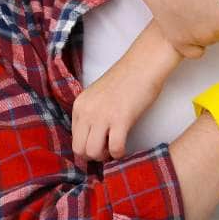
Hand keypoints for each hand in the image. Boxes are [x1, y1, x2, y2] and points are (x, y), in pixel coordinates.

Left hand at [71, 26, 177, 161]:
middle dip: (94, 156)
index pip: (74, 139)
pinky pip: (114, 149)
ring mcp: (102, 115)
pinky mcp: (120, 119)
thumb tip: (93, 138)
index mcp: (80, 104)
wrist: (144, 64)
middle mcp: (87, 111)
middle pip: (79, 150)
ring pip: (93, 153)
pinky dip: (120, 153)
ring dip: (105, 156)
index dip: (87, 147)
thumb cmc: (128, 78)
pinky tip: (125, 147)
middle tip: (108, 149)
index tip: (100, 145)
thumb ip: (92, 113)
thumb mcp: (99, 95)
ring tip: (115, 147)